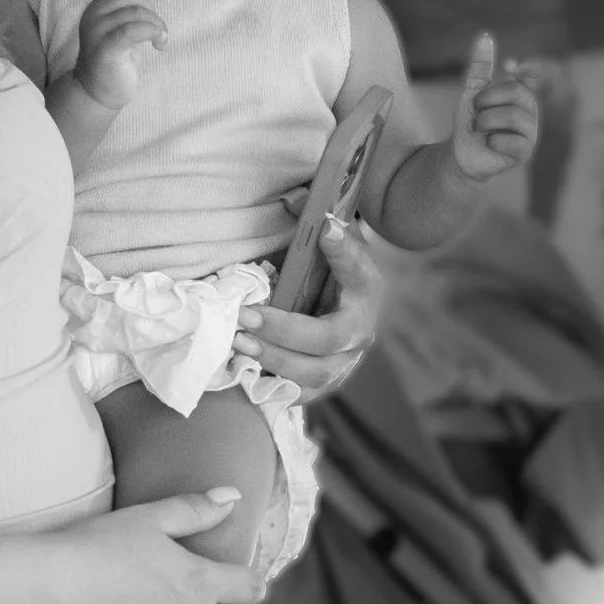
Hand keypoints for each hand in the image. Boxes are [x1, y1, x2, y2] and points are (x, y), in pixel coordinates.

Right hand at [70, 0, 167, 109]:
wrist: (99, 91)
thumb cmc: (116, 58)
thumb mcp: (125, 25)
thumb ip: (134, 5)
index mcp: (97, 6)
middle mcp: (92, 14)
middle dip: (153, 9)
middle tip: (159, 28)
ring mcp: (96, 31)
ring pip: (135, 12)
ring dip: (157, 24)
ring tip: (161, 39)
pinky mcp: (104, 49)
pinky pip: (133, 30)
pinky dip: (153, 32)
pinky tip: (160, 43)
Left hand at [245, 213, 383, 401]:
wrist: (341, 310)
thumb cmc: (328, 273)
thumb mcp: (330, 248)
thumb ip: (320, 232)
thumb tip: (301, 208)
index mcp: (365, 291)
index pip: (359, 271)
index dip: (344, 253)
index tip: (325, 229)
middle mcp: (360, 332)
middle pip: (328, 340)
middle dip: (283, 331)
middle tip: (244, 317)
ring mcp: (344, 363)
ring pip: (315, 374)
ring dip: (273, 360)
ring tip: (238, 343)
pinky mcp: (324, 385)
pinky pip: (301, 395)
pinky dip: (273, 386)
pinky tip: (243, 371)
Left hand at [450, 33, 540, 185]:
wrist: (460, 153)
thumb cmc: (471, 121)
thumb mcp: (471, 90)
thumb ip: (480, 65)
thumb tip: (485, 35)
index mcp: (520, 94)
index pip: (531, 75)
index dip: (523, 68)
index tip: (507, 66)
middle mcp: (530, 111)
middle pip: (517, 92)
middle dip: (488, 98)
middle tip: (474, 108)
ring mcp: (530, 132)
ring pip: (514, 115)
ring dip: (485, 119)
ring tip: (476, 127)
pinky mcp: (524, 152)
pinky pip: (515, 140)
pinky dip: (494, 139)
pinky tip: (489, 142)